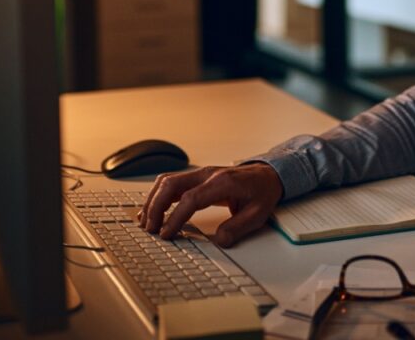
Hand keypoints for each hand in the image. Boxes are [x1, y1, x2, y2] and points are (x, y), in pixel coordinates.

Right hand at [137, 163, 283, 246]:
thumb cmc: (262, 191)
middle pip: (171, 184)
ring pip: (167, 181)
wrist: (268, 174)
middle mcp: (207, 174)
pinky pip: (171, 183)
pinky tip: (152, 210)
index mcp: (222, 182)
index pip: (191, 198)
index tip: (166, 233)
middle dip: (156, 207)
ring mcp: (200, 174)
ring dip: (153, 200)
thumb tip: (220, 241)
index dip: (175, 217)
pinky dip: (158, 196)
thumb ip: (238, 227)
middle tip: (150, 229)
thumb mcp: (258, 213)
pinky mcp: (197, 178)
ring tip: (146, 221)